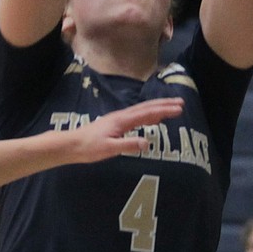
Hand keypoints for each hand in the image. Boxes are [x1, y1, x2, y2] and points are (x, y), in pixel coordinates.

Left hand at [61, 97, 184, 165]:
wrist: (71, 145)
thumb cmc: (88, 147)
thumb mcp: (109, 149)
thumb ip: (128, 145)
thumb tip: (147, 143)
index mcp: (121, 121)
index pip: (147, 113)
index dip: (164, 111)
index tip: (179, 108)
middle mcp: (121, 117)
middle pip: (146, 107)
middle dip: (164, 104)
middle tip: (181, 102)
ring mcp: (118, 119)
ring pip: (141, 110)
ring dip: (157, 108)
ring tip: (172, 108)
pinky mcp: (115, 124)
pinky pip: (136, 117)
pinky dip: (148, 115)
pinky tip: (152, 119)